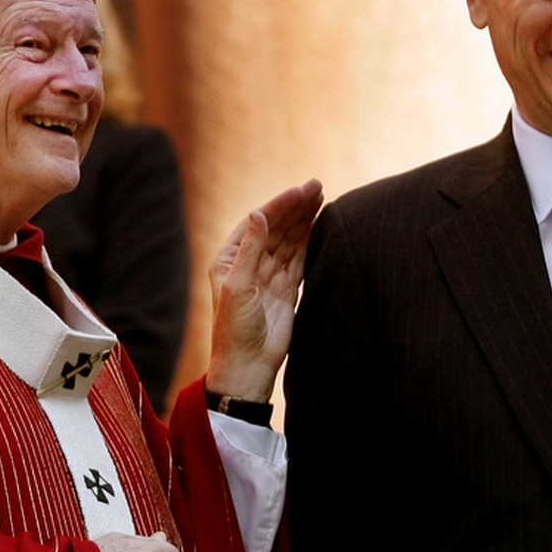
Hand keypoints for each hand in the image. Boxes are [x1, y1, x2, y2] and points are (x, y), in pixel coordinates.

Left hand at [205, 179, 324, 399]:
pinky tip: (319, 224)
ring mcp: (269, 275)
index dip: (280, 205)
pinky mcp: (285, 289)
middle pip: (276, 228)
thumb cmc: (235, 329)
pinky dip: (309, 241)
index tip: (302, 190)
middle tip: (318, 187)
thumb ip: (250, 249)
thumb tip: (259, 214)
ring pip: (289, 241)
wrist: (248, 364)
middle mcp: (249, 264)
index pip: (258, 223)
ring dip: (304, 220)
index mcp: (229, 259)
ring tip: (322, 198)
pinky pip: (299, 258)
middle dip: (295, 207)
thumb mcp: (238, 285)